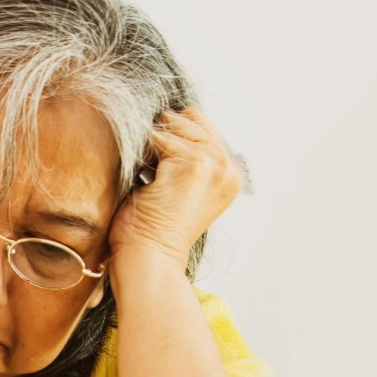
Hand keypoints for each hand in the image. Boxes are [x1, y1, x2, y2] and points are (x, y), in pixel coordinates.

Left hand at [107, 106, 243, 275]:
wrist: (150, 257)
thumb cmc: (154, 228)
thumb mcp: (181, 189)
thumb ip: (187, 159)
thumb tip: (168, 122)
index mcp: (230, 175)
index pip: (203, 127)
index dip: (175, 134)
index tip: (160, 160)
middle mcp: (228, 168)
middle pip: (192, 119)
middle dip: (166, 134)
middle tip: (153, 168)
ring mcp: (214, 164)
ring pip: (176, 125)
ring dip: (155, 144)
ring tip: (151, 176)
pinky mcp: (194, 164)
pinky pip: (161, 137)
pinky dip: (146, 152)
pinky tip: (147, 178)